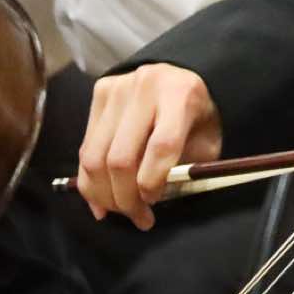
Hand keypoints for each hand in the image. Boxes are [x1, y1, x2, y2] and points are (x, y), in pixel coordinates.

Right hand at [75, 64, 221, 229]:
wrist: (182, 75)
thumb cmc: (198, 115)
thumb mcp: (207, 141)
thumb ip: (184, 169)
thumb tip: (149, 202)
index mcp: (181, 94)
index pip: (161, 146)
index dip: (153, 182)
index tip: (154, 203)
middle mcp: (146, 86)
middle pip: (120, 158)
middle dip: (125, 198)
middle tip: (138, 217)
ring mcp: (118, 88)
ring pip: (95, 158)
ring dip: (103, 195)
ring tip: (119, 211)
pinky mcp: (99, 93)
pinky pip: (86, 148)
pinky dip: (89, 181)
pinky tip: (101, 201)